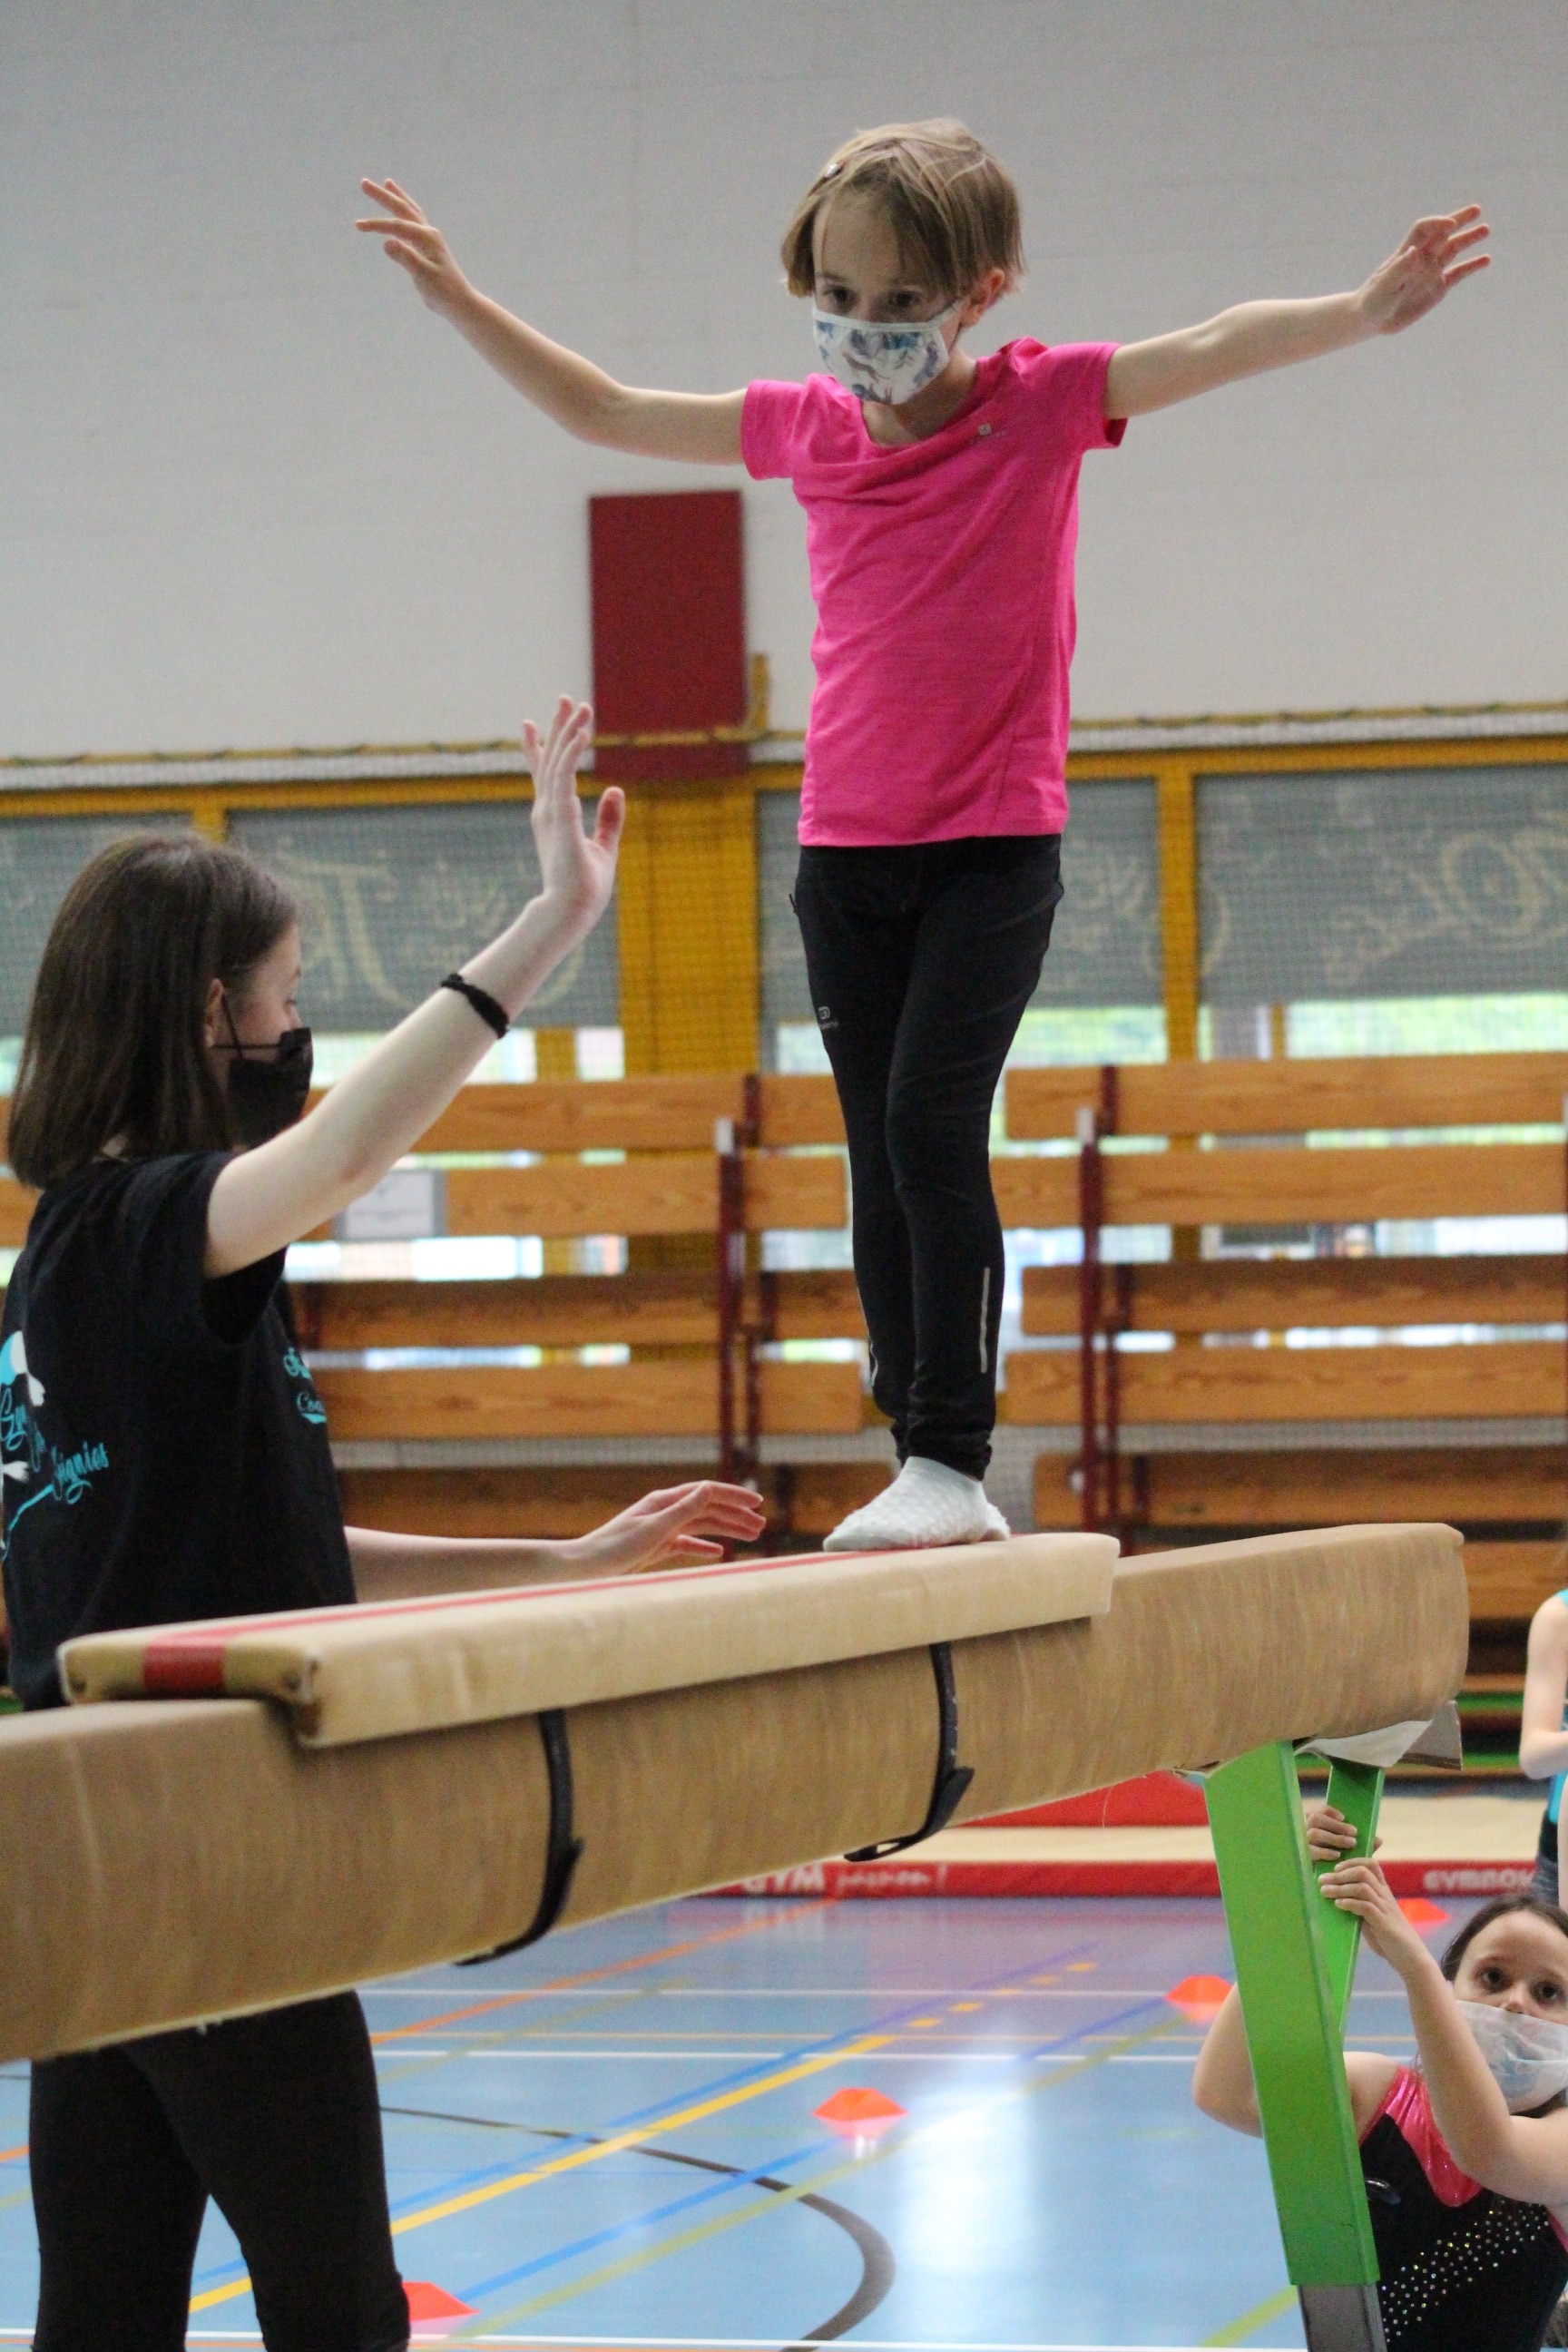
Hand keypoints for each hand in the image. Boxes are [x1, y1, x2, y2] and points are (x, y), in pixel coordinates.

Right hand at [357, 179, 471, 314]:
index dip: (377, 224)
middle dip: (383, 195)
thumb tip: (386, 242)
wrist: (459, 303)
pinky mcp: (427, 246)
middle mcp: (428, 232)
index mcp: (427, 237)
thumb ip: (406, 258)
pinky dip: (404, 213)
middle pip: (403, 208)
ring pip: (410, 211)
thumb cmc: (443, 291)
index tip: (358, 225)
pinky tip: (399, 212)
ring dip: (397, 197)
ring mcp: (429, 238)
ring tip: (387, 182)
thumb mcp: (423, 276)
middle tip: (363, 182)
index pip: (397, 225)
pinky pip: (413, 223)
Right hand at [524, 697, 624, 945]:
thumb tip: (615, 789)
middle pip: (550, 759)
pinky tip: (582, 732)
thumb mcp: (602, 846)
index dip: (540, 747)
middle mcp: (547, 809)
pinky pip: (564, 775)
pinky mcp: (561, 816)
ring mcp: (551, 811)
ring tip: (579, 705)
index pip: (546, 774)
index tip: (532, 722)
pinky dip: (570, 752)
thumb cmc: (584, 887)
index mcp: (553, 817)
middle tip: (564, 698)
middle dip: (556, 727)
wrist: (570, 910)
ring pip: (557, 761)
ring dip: (568, 731)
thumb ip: (608, 819)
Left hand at [568, 1483, 768, 1575]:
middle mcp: (664, 1511)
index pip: (706, 1493)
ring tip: (750, 1538)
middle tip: (761, 1527)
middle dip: (735, 1516)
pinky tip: (718, 1553)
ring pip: (701, 1526)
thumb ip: (684, 1509)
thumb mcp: (654, 1528)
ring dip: (726, 1530)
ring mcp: (660, 1529)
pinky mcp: (655, 1547)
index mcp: (664, 1501)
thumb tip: (709, 1488)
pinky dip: (703, 1547)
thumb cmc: (616, 1547)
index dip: (733, 1497)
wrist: (586, 1567)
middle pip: (708, 1509)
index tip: (757, 1504)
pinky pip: (686, 1544)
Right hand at [1306, 1801, 1383, 1863]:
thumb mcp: (1353, 1851)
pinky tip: (1338, 1855)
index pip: (1318, 1810)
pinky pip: (1311, 1850)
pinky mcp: (1304, 1856)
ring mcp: (1304, 1843)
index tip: (1344, 1817)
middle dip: (1336, 1825)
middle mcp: (1307, 1830)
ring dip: (1333, 1837)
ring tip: (1350, 1844)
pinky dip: (1325, 1852)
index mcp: (1317, 1825)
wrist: (1331, 1883)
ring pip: (1313, 1833)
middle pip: (1315, 1819)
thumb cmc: (1342, 1862)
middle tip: (1354, 1833)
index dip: (1329, 1811)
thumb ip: (1364, 1845)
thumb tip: (1378, 1840)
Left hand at [1319, 1856, 1430, 1978]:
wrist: (1409, 1956)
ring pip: (1362, 1887)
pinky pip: (1366, 1907)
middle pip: (1363, 1872)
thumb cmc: (1387, 1935)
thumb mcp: (1372, 1913)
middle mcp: (1384, 1895)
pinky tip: (1338, 1905)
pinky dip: (1350, 1903)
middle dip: (1341, 1873)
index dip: (1352, 1861)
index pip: (1371, 1864)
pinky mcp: (1383, 1923)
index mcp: (1383, 1891)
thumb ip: (1359, 1903)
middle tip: (1322, 1879)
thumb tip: (1334, 1895)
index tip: (1335, 1868)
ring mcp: (1385, 1908)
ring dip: (1340, 1888)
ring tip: (1324, 1892)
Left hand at [1357, 205, 1489, 335]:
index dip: (1437, 223)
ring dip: (1469, 239)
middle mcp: (1422, 258)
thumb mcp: (1384, 286)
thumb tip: (1414, 251)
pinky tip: (1486, 259)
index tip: (1450, 226)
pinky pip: (1459, 273)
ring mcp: (1432, 272)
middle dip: (1459, 220)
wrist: (1371, 321)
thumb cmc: (1372, 301)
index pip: (1424, 229)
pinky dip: (1472, 266)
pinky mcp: (1439, 288)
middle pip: (1443, 233)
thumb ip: (1399, 269)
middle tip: (1477, 210)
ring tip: (1486, 229)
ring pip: (1454, 249)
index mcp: (1406, 253)